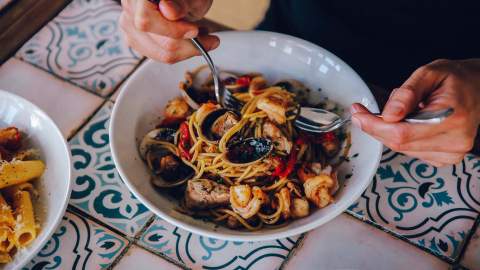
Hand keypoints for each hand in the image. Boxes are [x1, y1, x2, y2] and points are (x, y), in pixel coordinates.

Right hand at [120, 0, 217, 62]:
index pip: (146, 19)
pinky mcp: (138, 41)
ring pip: (161, 53)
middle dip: (188, 44)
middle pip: (155, 39)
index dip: (171, 30)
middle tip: (211, 39)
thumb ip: (180, 2)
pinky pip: (162, 56)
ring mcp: (130, 26)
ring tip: (203, 38)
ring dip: (188, 50)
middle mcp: (129, 9)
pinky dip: (182, 52)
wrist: (182, 0)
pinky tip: (192, 41)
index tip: (195, 31)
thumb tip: (167, 10)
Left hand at [351, 59, 479, 166]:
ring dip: (390, 131)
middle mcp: (455, 141)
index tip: (357, 114)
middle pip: (399, 143)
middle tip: (363, 112)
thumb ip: (407, 94)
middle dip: (376, 127)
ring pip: (402, 148)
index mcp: (452, 118)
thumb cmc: (455, 79)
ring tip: (403, 111)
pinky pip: (410, 151)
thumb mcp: (429, 74)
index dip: (374, 125)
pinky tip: (411, 123)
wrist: (478, 89)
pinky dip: (402, 138)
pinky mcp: (446, 159)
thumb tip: (388, 114)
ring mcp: (451, 153)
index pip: (401, 132)